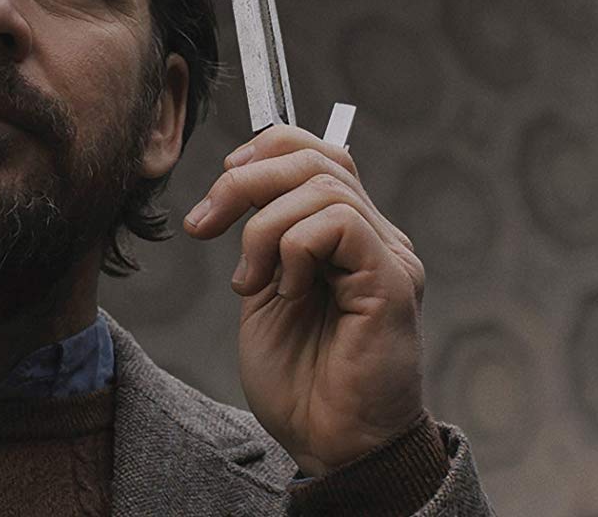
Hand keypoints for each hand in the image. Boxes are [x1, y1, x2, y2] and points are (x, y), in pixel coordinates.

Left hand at [182, 124, 427, 475]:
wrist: (331, 445)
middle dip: (244, 182)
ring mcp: (389, 257)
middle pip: (316, 159)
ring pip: (323, 185)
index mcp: (347, 237)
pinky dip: (294, 248)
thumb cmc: (300, 381)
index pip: (319, 153)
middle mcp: (376, 239)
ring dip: (264, 227)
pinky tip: (287, 291)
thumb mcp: (264, 291)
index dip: (265, 150)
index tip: (219, 187)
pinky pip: (339, 223)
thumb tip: (238, 182)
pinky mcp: (393, 282)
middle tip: (204, 226)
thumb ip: (264, 238)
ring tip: (251, 281)